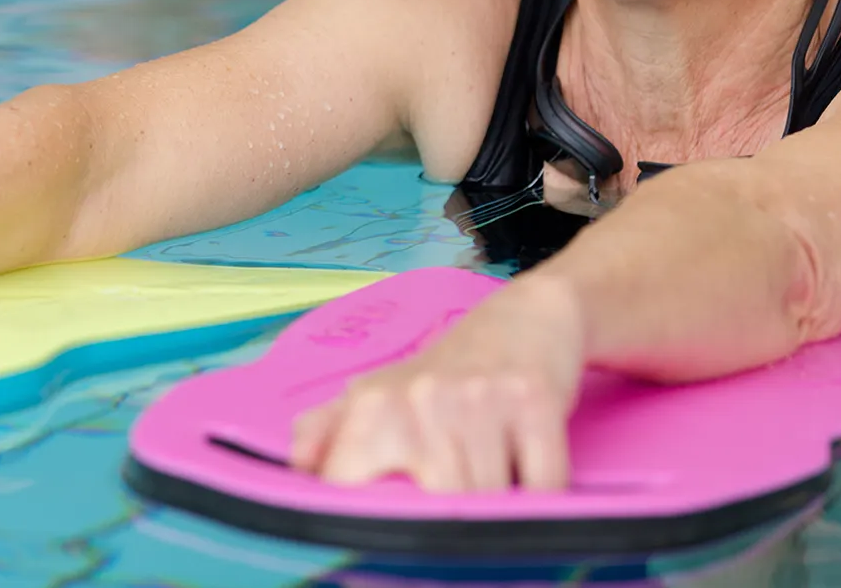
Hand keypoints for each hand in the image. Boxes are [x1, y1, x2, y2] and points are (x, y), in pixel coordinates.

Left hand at [291, 277, 585, 491]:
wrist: (523, 318)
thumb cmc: (446, 371)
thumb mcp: (377, 393)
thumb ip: (328, 431)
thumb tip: (298, 465)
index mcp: (373, 406)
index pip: (351, 487)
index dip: (372, 517)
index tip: (391, 521)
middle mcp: (419, 399)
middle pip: (434, 510)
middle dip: (450, 515)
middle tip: (457, 492)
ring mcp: (478, 400)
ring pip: (488, 504)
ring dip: (498, 504)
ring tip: (493, 472)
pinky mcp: (534, 401)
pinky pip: (541, 487)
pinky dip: (541, 493)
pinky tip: (527, 466)